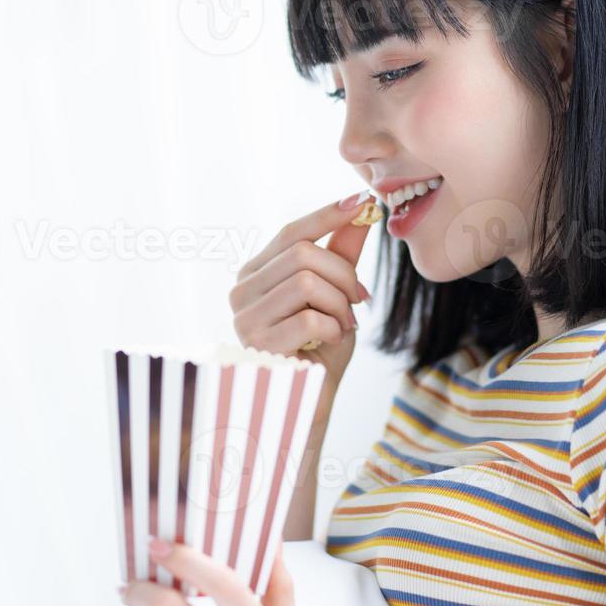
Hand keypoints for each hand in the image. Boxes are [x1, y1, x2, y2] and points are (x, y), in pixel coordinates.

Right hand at [229, 191, 375, 390]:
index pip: (291, 232)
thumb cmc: (321, 349)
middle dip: (344, 275)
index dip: (328, 215)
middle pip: (302, 254)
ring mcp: (245, 319)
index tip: (363, 203)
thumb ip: (342, 254)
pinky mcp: (258, 346)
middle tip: (359, 301)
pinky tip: (329, 343)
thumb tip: (362, 209)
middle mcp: (242, 292)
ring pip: (307, 282)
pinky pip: (309, 319)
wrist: (312, 402)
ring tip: (342, 326)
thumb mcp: (336, 295)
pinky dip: (332, 329)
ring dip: (339, 305)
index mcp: (256, 274)